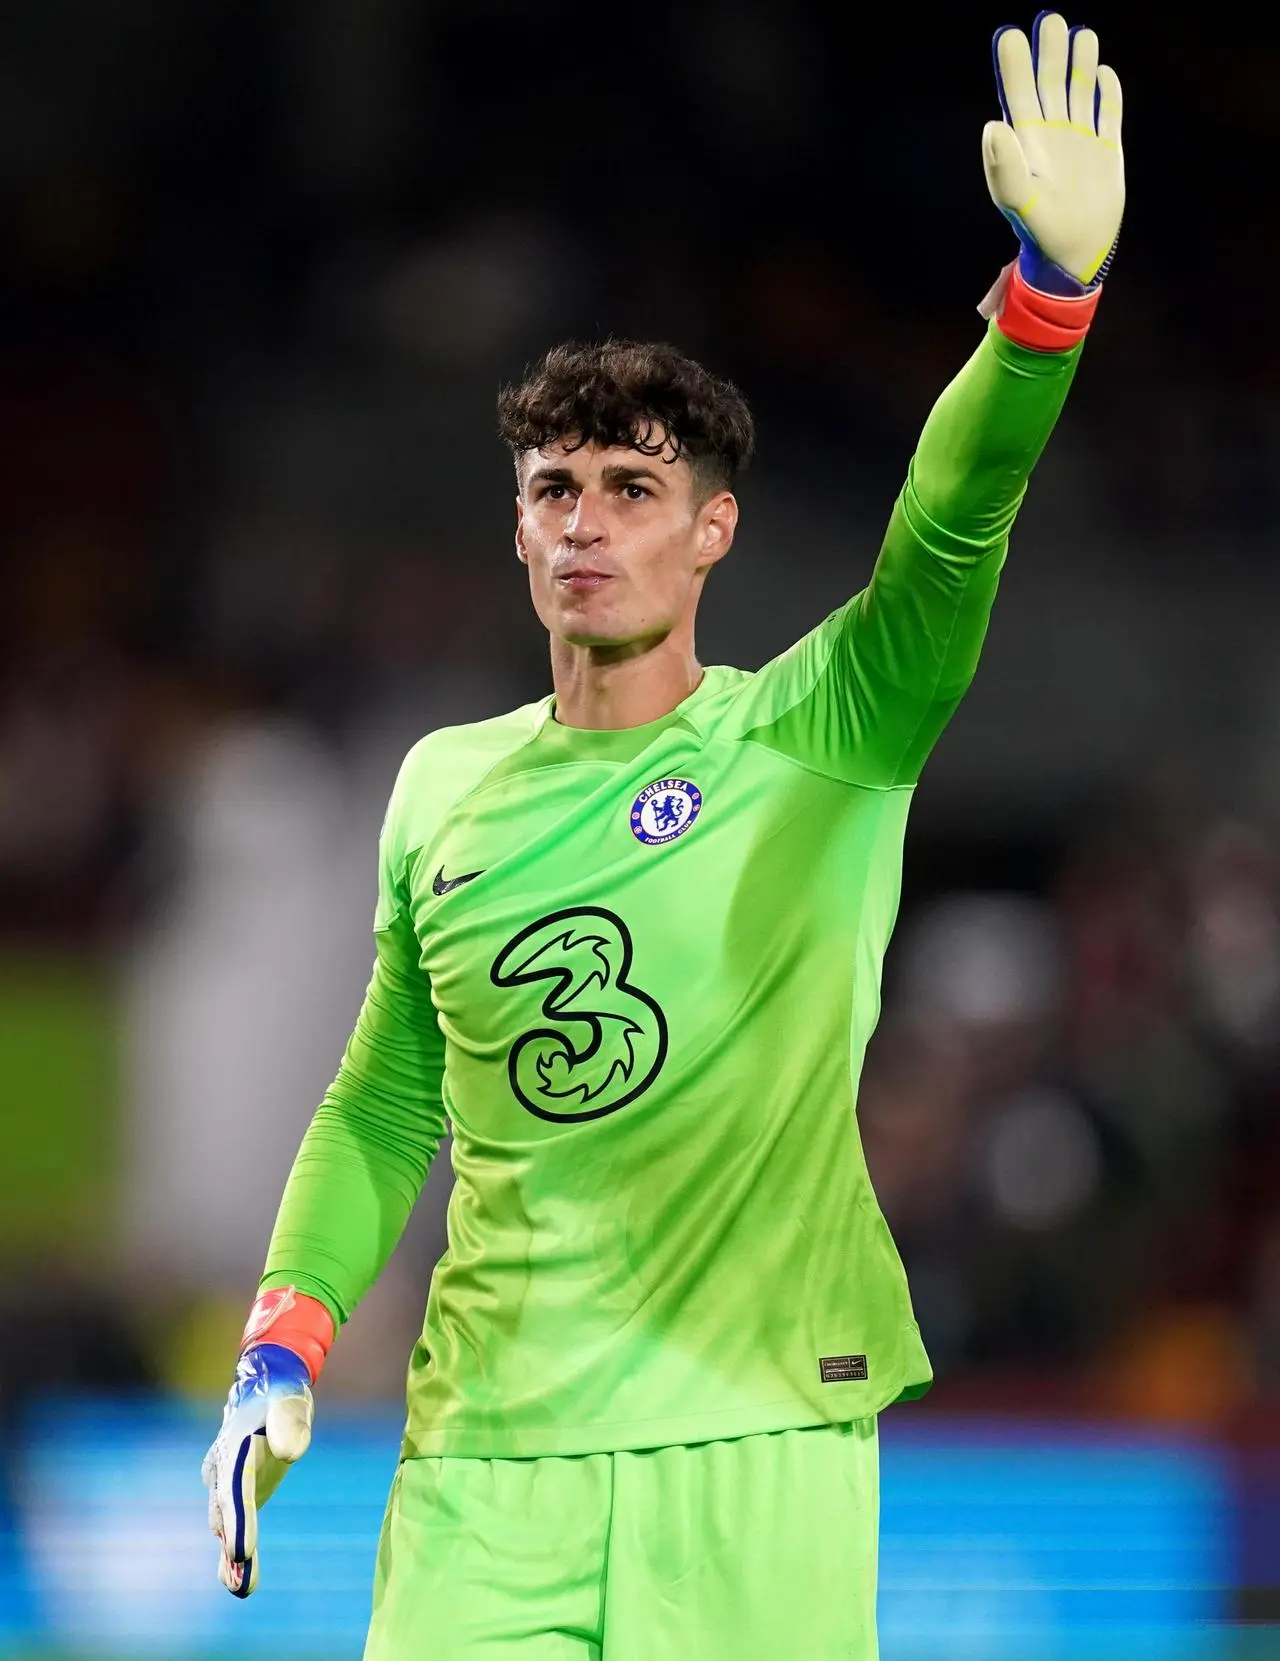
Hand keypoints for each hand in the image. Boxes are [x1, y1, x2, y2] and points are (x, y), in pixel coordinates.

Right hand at [201, 1341, 313, 1597]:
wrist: (267, 1392)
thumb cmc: (282, 1397)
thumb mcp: (290, 1402)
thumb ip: (291, 1424)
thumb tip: (291, 1453)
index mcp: (234, 1448)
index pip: (236, 1489)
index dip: (238, 1521)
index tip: (241, 1550)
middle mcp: (222, 1471)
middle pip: (227, 1512)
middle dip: (233, 1541)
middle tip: (241, 1569)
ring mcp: (226, 1486)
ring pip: (226, 1526)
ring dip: (231, 1556)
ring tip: (241, 1586)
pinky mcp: (237, 1497)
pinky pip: (234, 1528)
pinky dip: (234, 1555)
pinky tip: (241, 1583)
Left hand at [983, 11, 1123, 293]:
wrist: (1075, 256)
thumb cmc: (1042, 233)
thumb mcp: (1021, 201)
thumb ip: (1004, 167)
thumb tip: (992, 125)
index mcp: (1028, 143)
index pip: (1018, 94)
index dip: (1014, 65)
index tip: (1010, 34)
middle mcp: (1053, 135)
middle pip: (1049, 83)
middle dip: (1049, 51)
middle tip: (1050, 18)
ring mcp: (1080, 141)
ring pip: (1079, 90)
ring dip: (1079, 62)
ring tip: (1080, 34)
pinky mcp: (1106, 151)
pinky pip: (1108, 114)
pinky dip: (1108, 93)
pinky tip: (1105, 73)